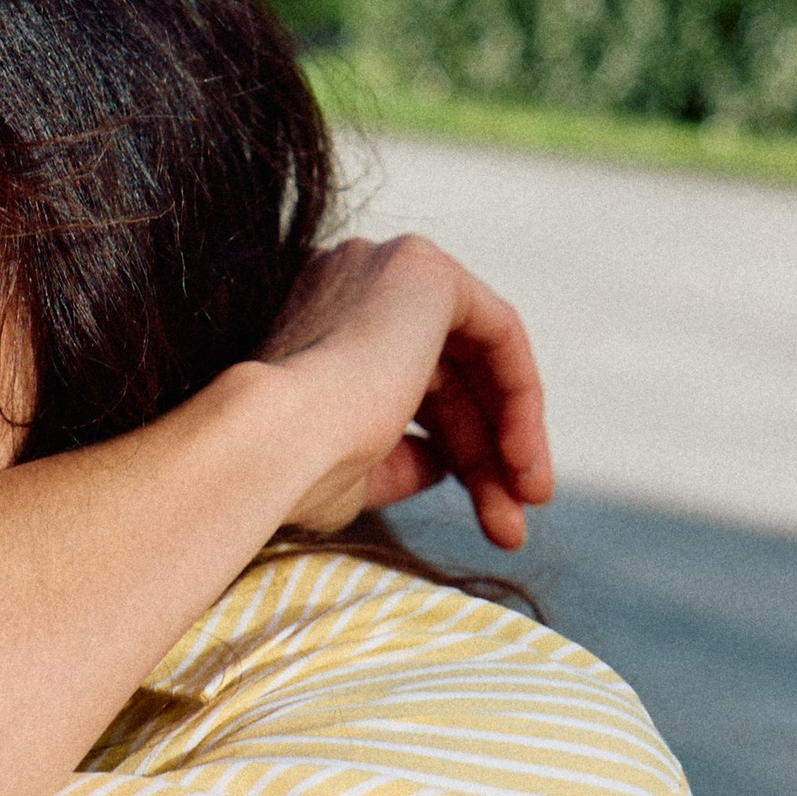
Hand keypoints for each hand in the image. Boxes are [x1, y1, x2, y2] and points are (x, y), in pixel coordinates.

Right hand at [256, 237, 553, 552]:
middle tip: (511, 526)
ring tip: (524, 506)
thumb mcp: (357, 468)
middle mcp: (352, 283)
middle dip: (485, 454)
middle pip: (448, 376)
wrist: (272, 442)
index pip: (410, 385)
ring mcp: (386, 269)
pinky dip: (519, 394)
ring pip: (476, 358)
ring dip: (508, 436)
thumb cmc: (294, 470)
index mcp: (320, 323)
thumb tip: (444, 466)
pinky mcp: (424, 271)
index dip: (455, 453)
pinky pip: (497, 330)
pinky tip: (523, 458)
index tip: (488, 518)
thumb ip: (401, 456)